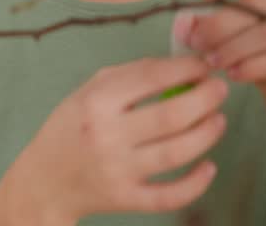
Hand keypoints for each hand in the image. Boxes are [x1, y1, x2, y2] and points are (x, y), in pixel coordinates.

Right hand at [0, 55, 226, 224]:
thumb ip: (131, 75)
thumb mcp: (89, 91)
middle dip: (206, 98)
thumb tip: (180, 65)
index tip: (204, 65)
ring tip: (219, 119)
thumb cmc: (72, 127)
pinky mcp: (126, 199)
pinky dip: (197, 183)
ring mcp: (118, 170)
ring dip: (208, 133)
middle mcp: (107, 135)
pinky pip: (170, 195)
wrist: (45, 179)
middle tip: (220, 89)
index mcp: (97, 101)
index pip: (152, 77)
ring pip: (178, 152)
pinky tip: (209, 166)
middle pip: (172, 115)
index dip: (187, 68)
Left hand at [188, 0, 265, 130]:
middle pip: (258, 3)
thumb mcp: (229, 36)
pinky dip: (249, 67)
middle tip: (196, 42)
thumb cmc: (258, 56)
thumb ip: (206, 24)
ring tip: (211, 62)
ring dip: (232, 47)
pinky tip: (233, 74)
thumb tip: (184, 23)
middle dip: (221, 23)